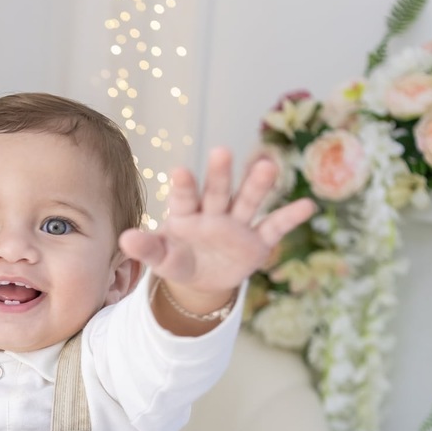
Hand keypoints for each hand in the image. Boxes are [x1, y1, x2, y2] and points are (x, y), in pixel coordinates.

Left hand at [119, 146, 315, 301]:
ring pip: (247, 201)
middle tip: (221, 151)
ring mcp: (237, 224)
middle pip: (217, 191)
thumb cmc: (177, 259)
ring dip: (257, 185)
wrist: (202, 279)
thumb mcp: (161, 258)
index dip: (183, 186)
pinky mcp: (257, 241)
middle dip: (220, 174)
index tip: (179, 170)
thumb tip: (124, 238)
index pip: (184, 198)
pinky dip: (290, 217)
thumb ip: (146, 248)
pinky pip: (274, 227)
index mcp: (186, 214)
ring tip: (267, 165)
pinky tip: (307, 205)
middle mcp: (213, 213)